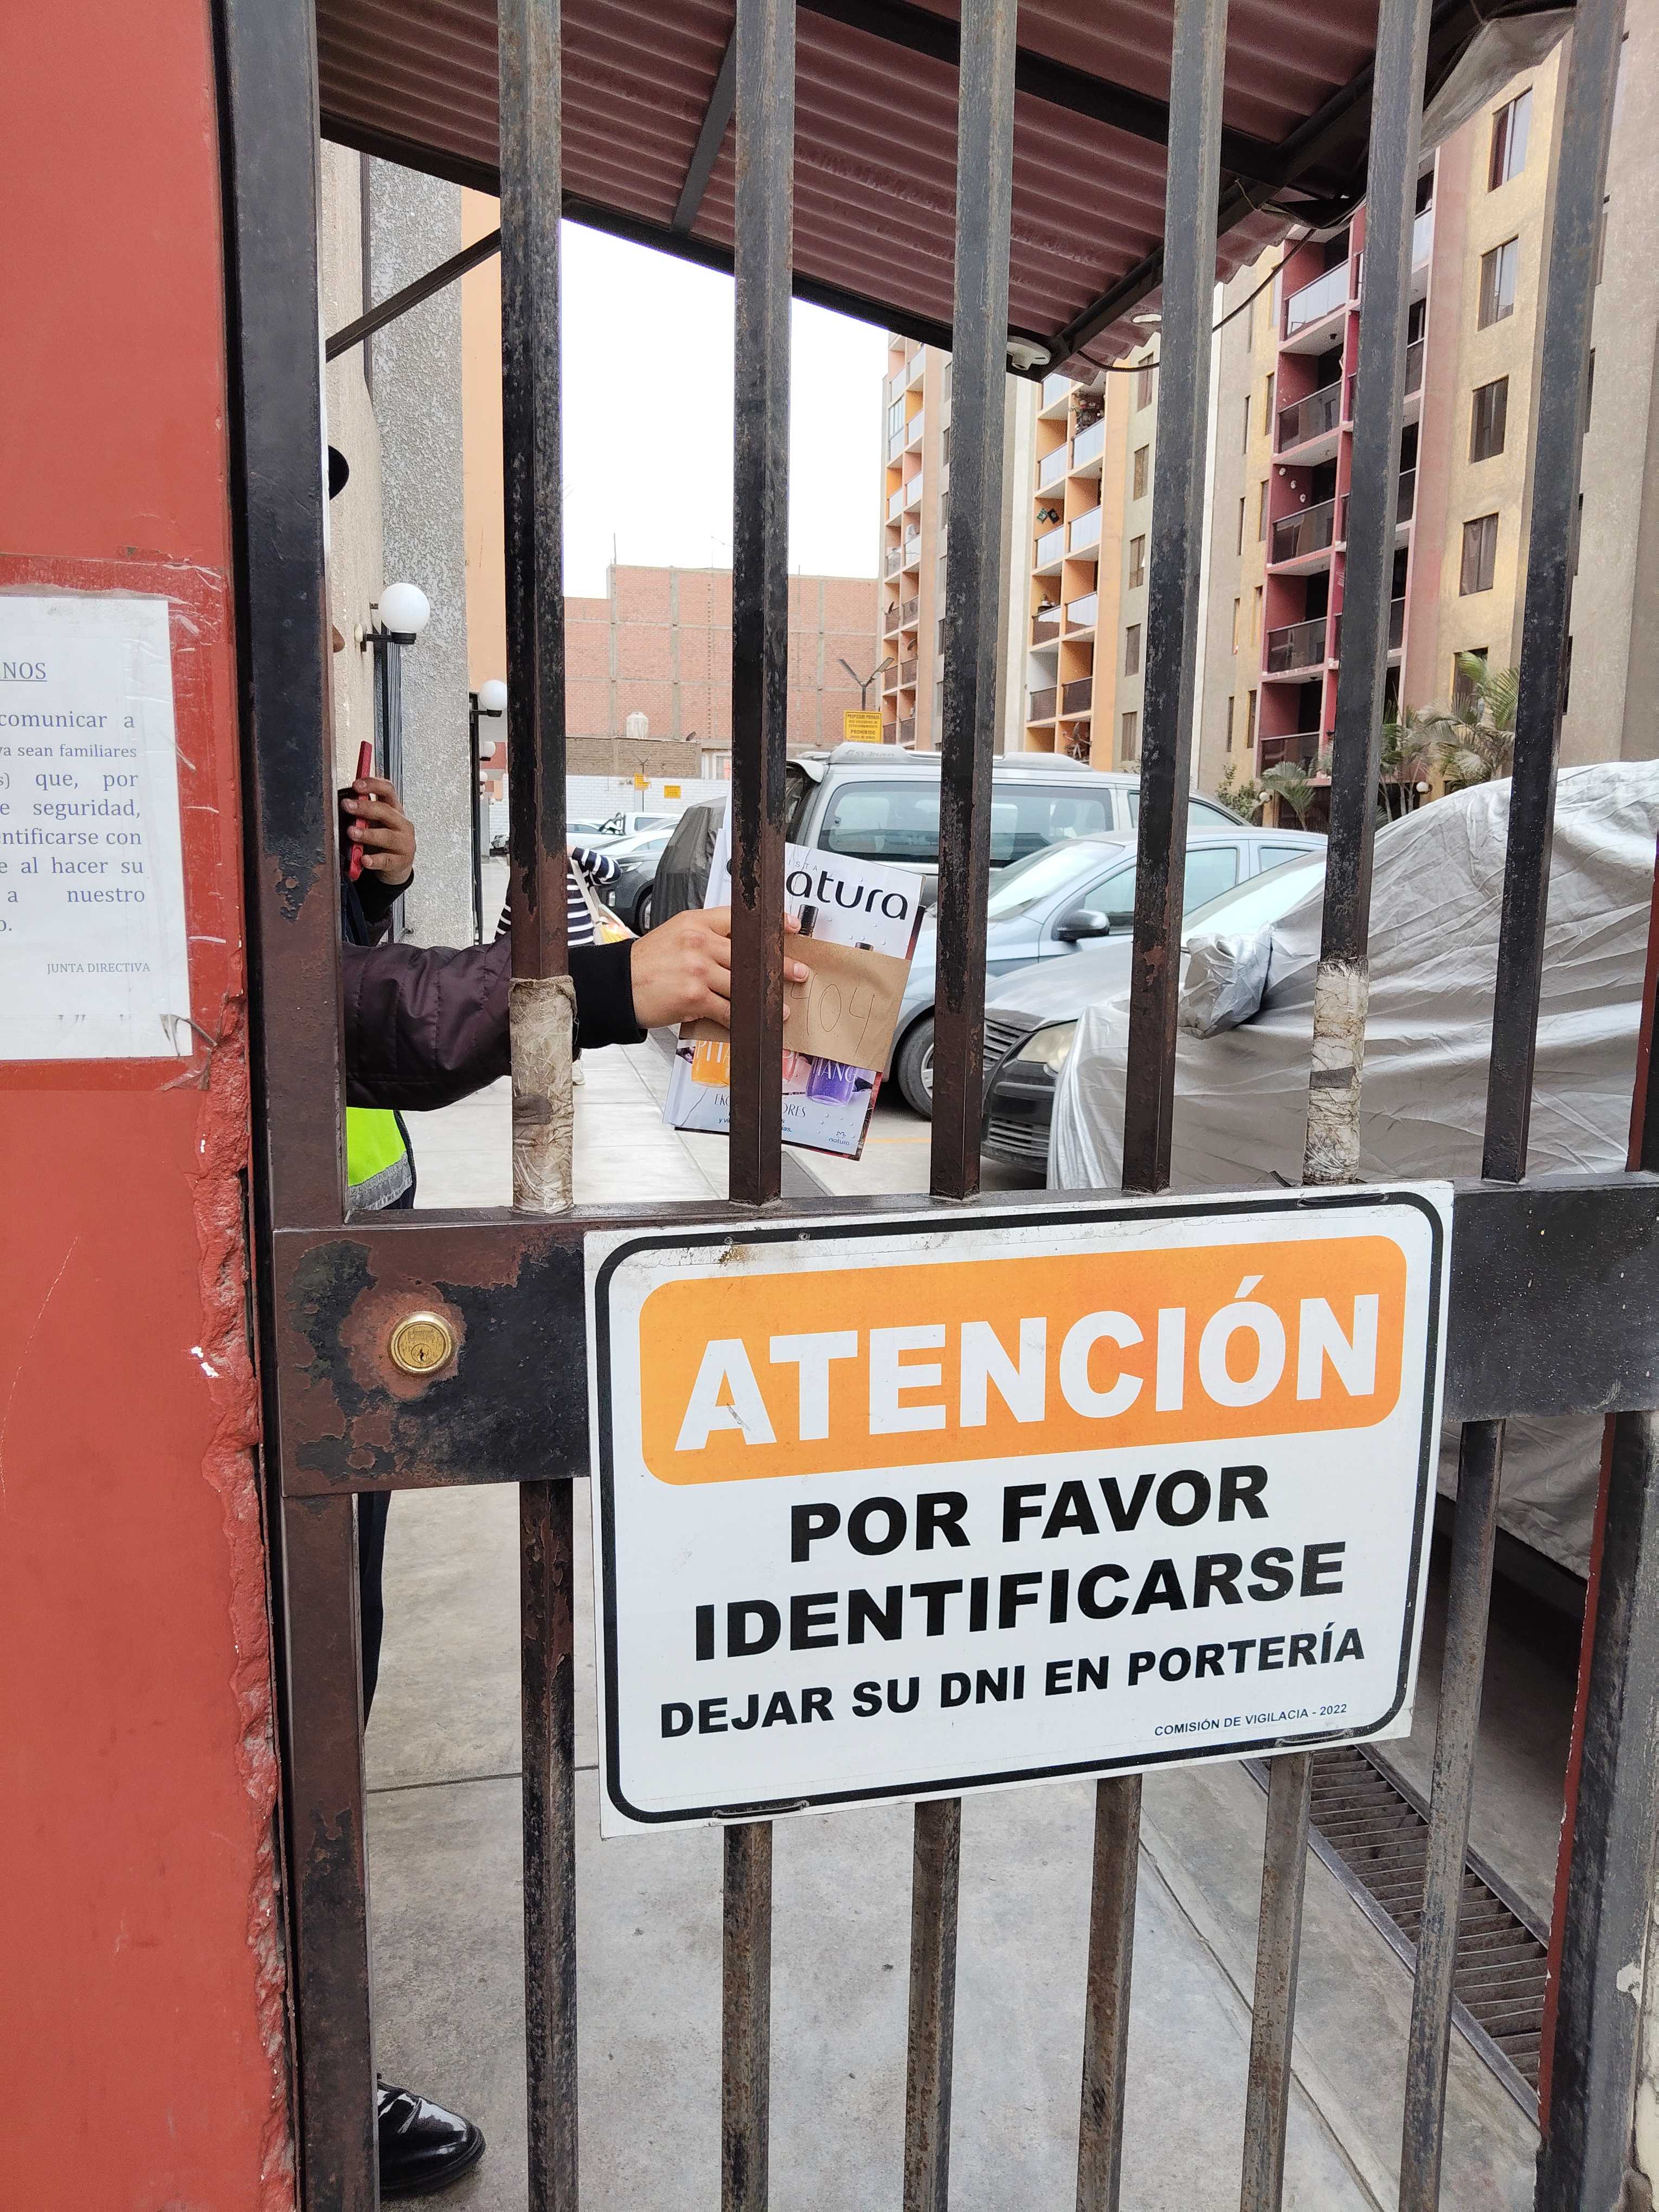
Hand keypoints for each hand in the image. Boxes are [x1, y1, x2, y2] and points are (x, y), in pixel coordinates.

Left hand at [340, 775, 415, 883]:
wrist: (398, 863)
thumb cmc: (384, 840)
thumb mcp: (376, 822)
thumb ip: (363, 813)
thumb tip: (344, 802)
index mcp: (394, 809)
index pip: (387, 790)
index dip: (373, 785)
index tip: (356, 785)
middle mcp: (402, 823)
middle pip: (385, 811)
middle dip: (364, 807)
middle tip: (347, 806)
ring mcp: (404, 842)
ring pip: (386, 836)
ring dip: (368, 834)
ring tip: (352, 833)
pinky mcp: (401, 861)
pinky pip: (386, 860)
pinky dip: (374, 860)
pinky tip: (364, 859)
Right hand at [628, 907, 809, 1030]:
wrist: (618, 986)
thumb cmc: (647, 963)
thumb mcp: (675, 934)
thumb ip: (706, 934)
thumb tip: (740, 946)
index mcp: (695, 923)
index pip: (738, 918)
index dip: (768, 923)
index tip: (791, 928)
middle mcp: (698, 943)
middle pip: (748, 954)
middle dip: (776, 966)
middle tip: (798, 972)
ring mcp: (697, 970)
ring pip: (741, 984)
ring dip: (763, 998)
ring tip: (778, 1006)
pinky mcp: (694, 997)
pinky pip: (727, 1009)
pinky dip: (742, 1018)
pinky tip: (754, 1022)